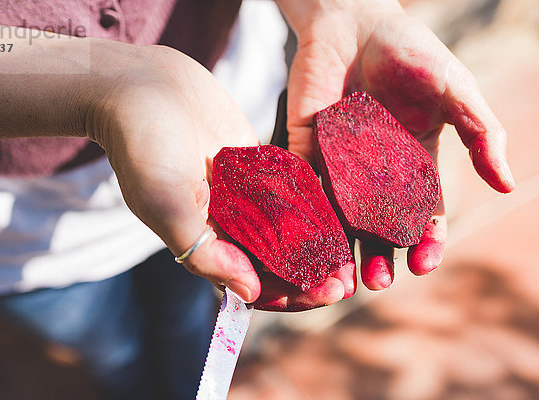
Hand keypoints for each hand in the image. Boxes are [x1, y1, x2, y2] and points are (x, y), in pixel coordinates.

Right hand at [87, 45, 348, 309]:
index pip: (251, 281)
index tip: (324, 293)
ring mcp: (242, 191)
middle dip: (309, 272)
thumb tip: (248, 294)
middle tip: (346, 278)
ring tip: (349, 250)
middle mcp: (226, 221)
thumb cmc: (141, 145)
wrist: (140, 86)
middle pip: (274, 259)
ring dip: (315, 242)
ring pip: (285, 227)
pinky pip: (287, 188)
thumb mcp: (165, 204)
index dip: (288, 293)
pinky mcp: (253, 161)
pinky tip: (338, 209)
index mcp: (204, 240)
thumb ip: (205, 252)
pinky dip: (311, 202)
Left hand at [277, 0, 514, 293]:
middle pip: (379, 226)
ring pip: (341, 217)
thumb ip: (480, 133)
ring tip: (343, 278)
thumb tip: (508, 183)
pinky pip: (306, 187)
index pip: (423, 213)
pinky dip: (308, 214)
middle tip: (378, 282)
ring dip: (342, 249)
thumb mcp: (454, 90)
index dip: (426, 241)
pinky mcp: (306, 148)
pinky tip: (310, 237)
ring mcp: (339, 163)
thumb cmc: (410, 52)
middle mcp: (376, 172)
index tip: (423, 263)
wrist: (353, 21)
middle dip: (381, 256)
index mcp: (415, 162)